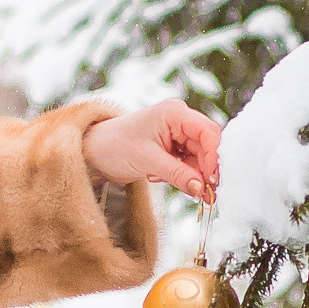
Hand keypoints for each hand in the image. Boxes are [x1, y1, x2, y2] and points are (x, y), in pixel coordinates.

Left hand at [81, 100, 220, 205]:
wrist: (95, 151)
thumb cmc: (114, 146)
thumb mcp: (147, 161)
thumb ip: (177, 174)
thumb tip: (201, 188)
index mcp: (174, 113)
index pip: (207, 132)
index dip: (212, 156)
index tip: (210, 180)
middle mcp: (179, 119)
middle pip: (207, 145)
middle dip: (205, 170)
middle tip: (205, 194)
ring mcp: (177, 132)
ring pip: (200, 156)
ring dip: (194, 175)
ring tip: (178, 186)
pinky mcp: (173, 145)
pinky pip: (189, 161)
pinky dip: (185, 174)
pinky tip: (166, 178)